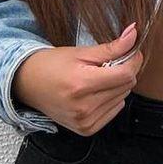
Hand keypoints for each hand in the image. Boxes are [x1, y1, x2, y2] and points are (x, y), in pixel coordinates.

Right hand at [11, 22, 145, 134]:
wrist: (28, 85)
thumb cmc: (52, 64)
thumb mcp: (81, 52)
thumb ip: (111, 47)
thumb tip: (134, 34)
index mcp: (81, 84)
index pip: (125, 74)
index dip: (132, 60)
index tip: (130, 52)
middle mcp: (84, 107)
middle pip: (126, 86)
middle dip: (123, 71)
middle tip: (107, 64)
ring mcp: (85, 121)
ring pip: (122, 98)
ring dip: (116, 86)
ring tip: (96, 78)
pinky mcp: (86, 129)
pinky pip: (114, 111)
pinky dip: (110, 99)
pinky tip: (94, 93)